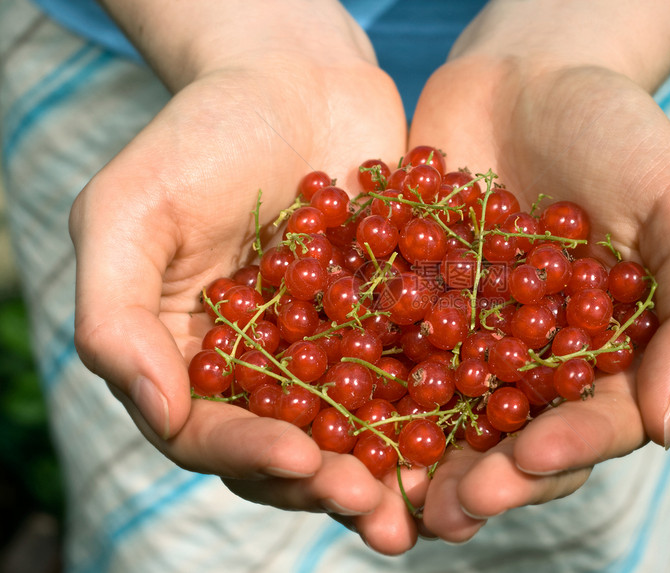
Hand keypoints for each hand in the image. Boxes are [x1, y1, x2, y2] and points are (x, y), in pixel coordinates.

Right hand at [69, 44, 423, 552]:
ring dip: (390, 471)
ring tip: (429, 507)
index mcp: (191, 358)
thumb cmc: (201, 134)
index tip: (301, 457)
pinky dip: (442, 407)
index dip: (252, 453)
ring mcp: (330, 351)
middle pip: (289, 448)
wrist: (294, 77)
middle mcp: (261, 369)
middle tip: (376, 508)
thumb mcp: (132, 210)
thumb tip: (155, 410)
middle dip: (330, 483)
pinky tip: (478, 431)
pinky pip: (414, 374)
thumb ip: (117, 313)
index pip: (210, 431)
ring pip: (356, 429)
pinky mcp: (390, 324)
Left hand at [405, 60, 669, 541]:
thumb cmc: (621, 134)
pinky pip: (386, 357)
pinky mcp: (411, 310)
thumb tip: (669, 426)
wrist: (528, 75)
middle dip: (485, 479)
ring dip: (416, 463)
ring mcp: (470, 341)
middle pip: (513, 440)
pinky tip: (335, 421)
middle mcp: (537, 363)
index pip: (593, 424)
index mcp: (609, 357)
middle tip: (447, 510)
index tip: (529, 456)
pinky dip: (363, 392)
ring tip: (386, 496)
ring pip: (444, 419)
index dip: (565, 449)